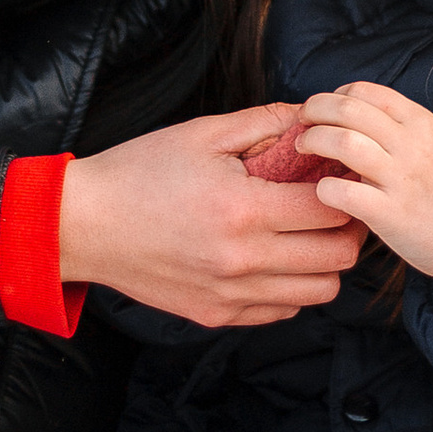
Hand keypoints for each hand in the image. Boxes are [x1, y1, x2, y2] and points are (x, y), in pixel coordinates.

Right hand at [58, 104, 363, 326]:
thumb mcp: (201, 134)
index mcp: (243, 210)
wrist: (85, 224)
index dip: (347, 187)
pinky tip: (275, 258)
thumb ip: (263, 122)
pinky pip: (281, 311)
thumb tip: (310, 116)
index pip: (331, 209)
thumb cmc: (139, 172)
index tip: (344, 174)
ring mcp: (231, 295)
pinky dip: (292, 288)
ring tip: (309, 234)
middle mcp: (243, 260)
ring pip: (318, 293)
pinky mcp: (217, 315)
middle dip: (347, 227)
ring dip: (325, 263)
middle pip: (337, 258)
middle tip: (338, 204)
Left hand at [294, 83, 432, 289]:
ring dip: (313, 140)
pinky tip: (322, 192)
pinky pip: (344, 192)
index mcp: (420, 123)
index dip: (334, 95)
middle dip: (315, 109)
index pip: (366, 91)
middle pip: (349, 108)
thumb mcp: (432, 144)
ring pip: (343, 142)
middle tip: (301, 122)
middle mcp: (412, 145)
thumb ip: (397, 127)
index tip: (322, 109)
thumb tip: (347, 111)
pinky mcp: (392, 215)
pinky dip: (323, 188)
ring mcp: (402, 179)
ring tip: (303, 148)